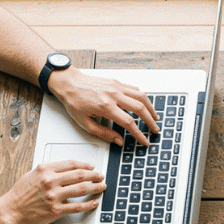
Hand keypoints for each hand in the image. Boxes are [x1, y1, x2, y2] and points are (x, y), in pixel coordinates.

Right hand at [0, 161, 105, 223]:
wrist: (11, 211)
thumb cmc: (20, 194)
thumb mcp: (32, 175)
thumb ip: (49, 171)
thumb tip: (66, 169)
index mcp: (45, 170)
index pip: (71, 164)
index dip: (85, 165)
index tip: (92, 167)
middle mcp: (50, 181)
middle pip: (80, 175)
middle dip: (94, 175)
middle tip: (101, 177)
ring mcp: (54, 196)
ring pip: (82, 189)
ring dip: (96, 188)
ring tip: (102, 187)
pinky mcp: (56, 210)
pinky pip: (78, 207)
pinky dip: (89, 204)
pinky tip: (95, 202)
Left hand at [45, 69, 159, 146]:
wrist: (68, 82)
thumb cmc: (74, 101)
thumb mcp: (85, 123)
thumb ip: (104, 133)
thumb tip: (119, 140)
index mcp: (105, 106)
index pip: (129, 123)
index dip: (139, 134)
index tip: (144, 141)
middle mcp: (113, 95)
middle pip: (140, 108)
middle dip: (150, 121)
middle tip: (155, 130)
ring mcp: (116, 86)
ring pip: (141, 96)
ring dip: (151, 108)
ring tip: (155, 117)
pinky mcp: (116, 82)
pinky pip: (135, 89)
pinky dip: (143, 98)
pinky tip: (144, 105)